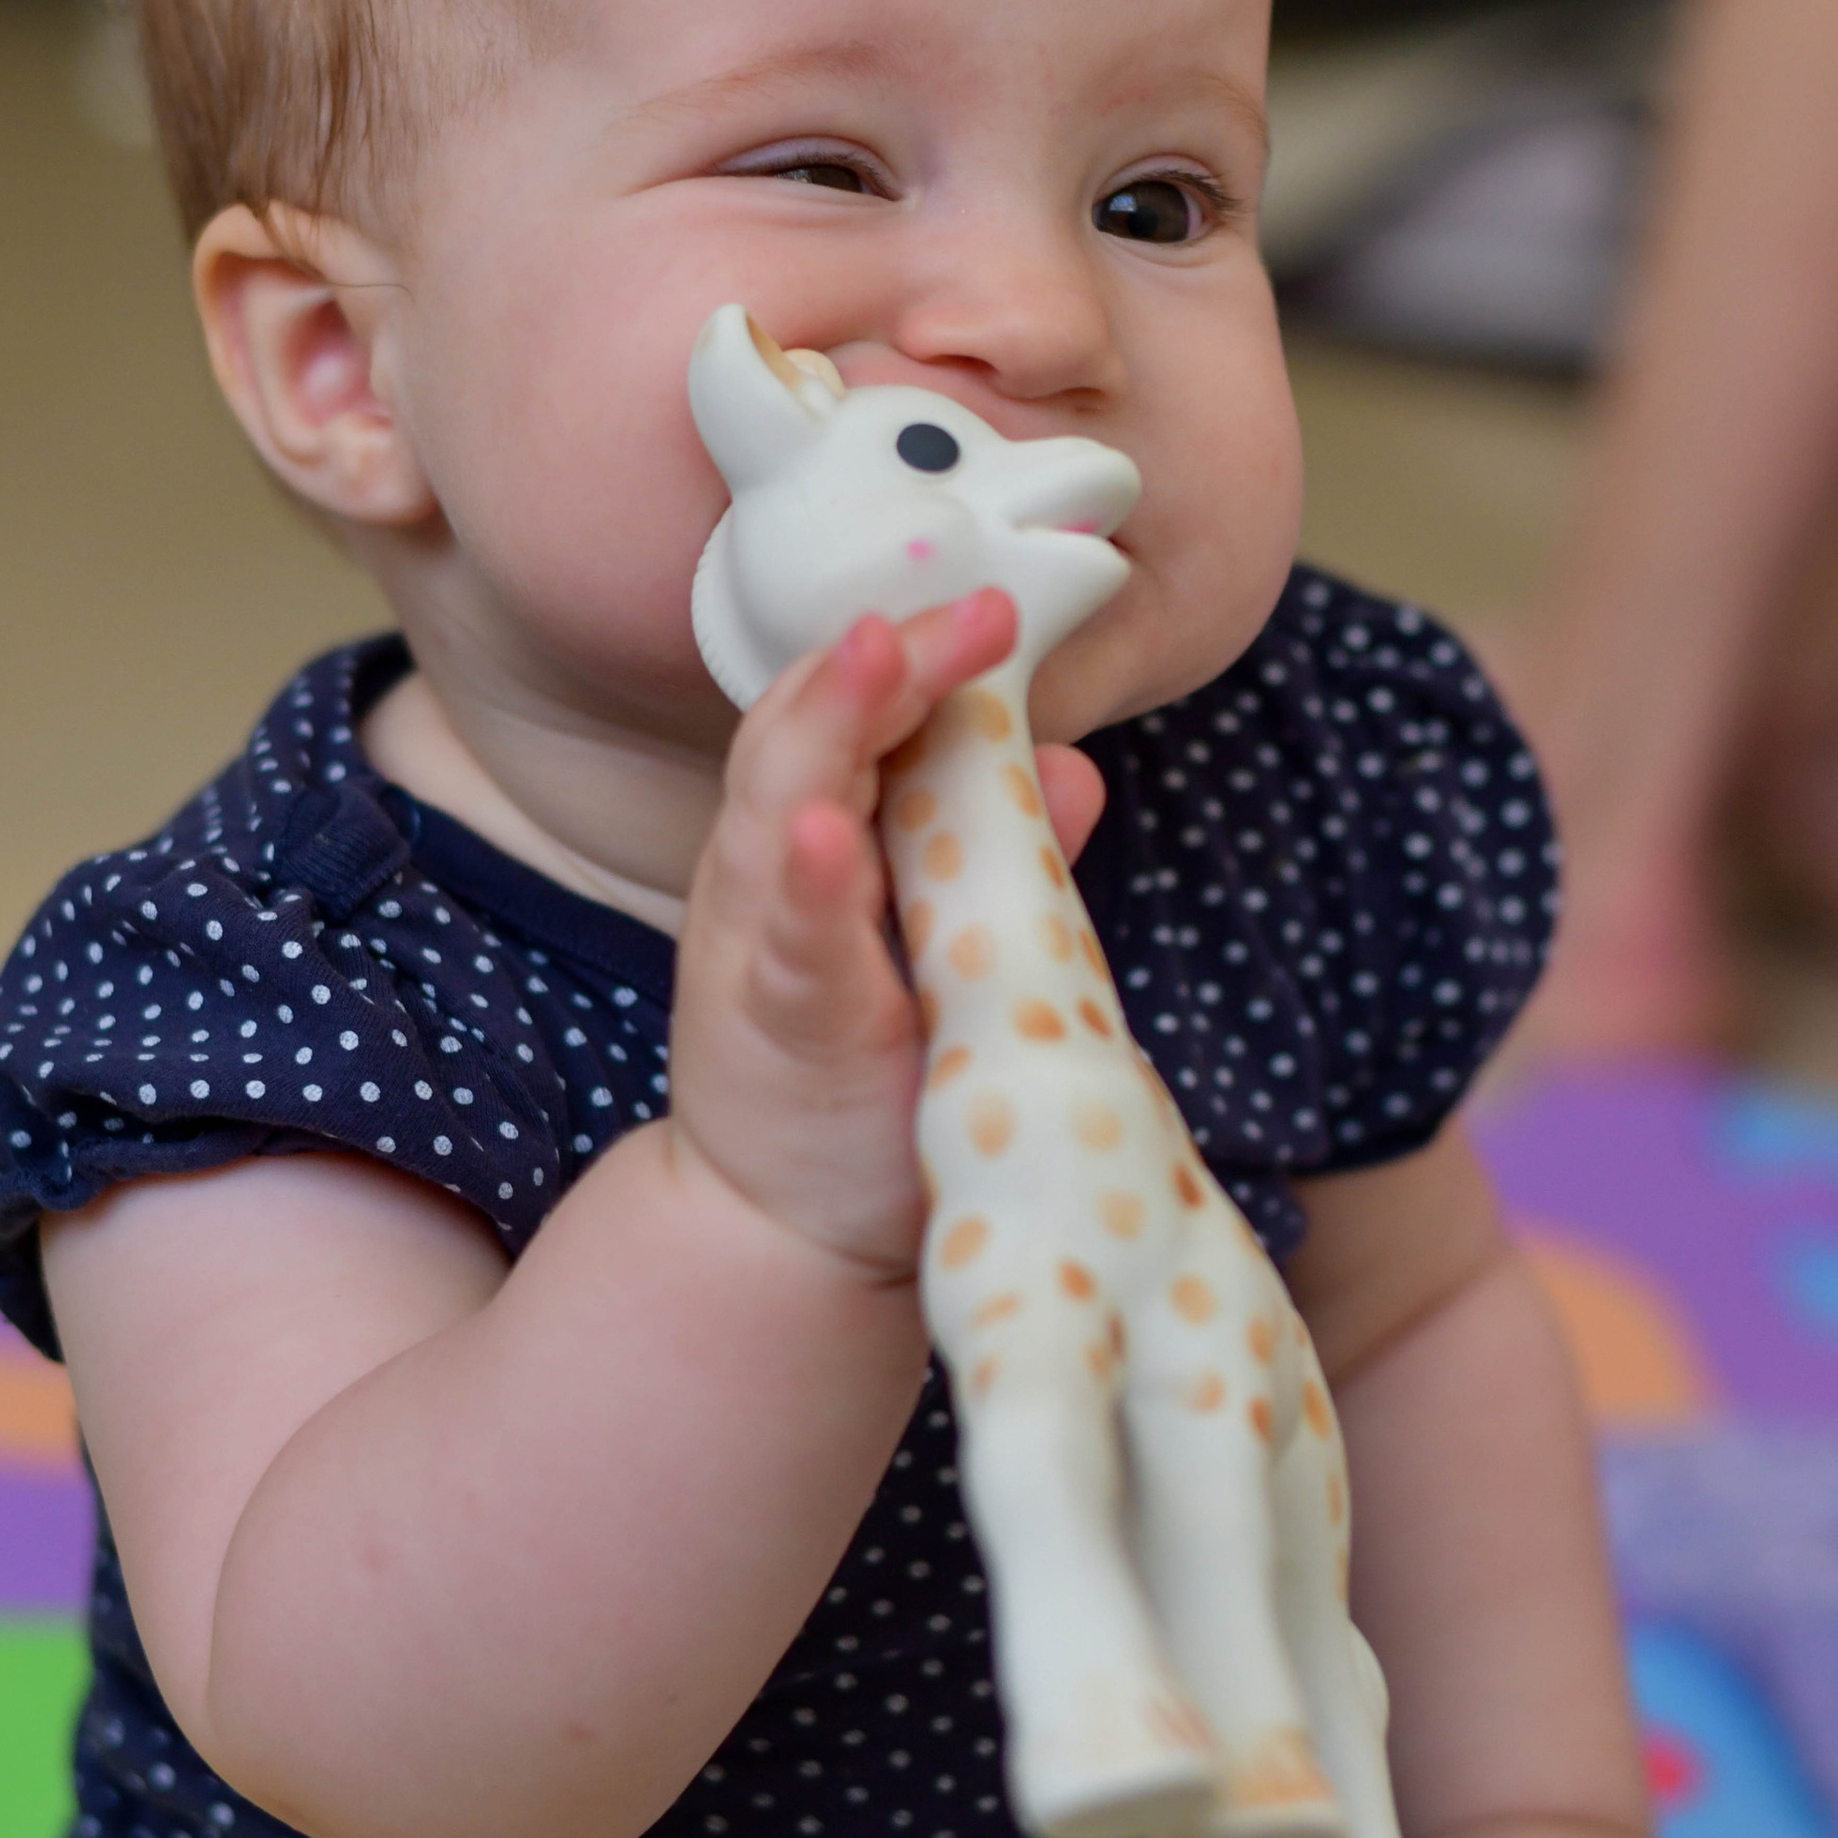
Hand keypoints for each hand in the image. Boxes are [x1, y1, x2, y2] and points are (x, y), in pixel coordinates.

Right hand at [669, 590, 1103, 1277]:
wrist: (788, 1236)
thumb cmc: (874, 1088)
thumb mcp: (948, 959)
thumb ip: (999, 866)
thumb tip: (1070, 771)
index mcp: (814, 844)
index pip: (848, 718)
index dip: (913, 653)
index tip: (996, 601)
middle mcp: (771, 873)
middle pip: (808, 730)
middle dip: (886, 659)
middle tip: (972, 605)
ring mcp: (767, 944)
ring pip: (777, 804)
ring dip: (828, 723)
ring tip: (877, 651)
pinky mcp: (780, 1026)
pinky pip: (791, 942)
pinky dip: (807, 883)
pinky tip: (828, 833)